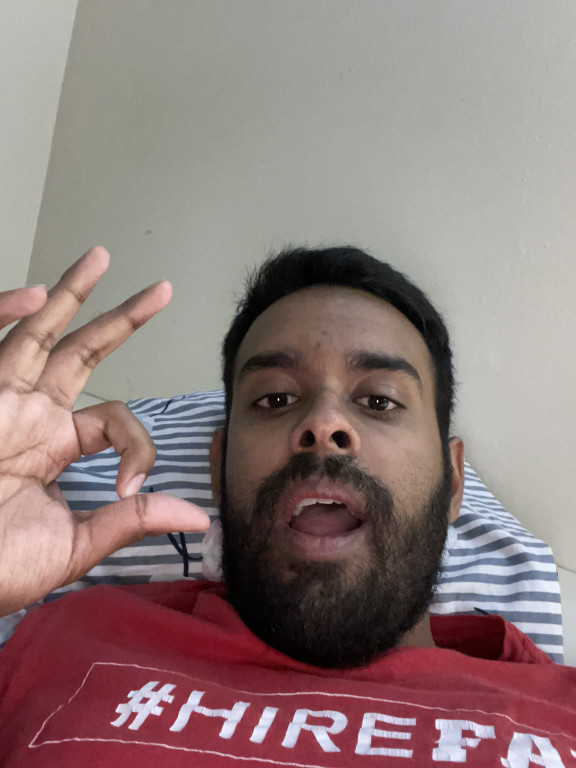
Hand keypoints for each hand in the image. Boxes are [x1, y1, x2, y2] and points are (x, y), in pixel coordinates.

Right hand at [0, 247, 209, 615]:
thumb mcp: (75, 543)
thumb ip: (132, 520)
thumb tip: (198, 519)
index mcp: (56, 445)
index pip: (116, 419)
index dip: (137, 445)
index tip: (127, 484)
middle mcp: (31, 413)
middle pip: (83, 352)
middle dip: (120, 319)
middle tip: (161, 290)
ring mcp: (0, 399)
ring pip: (39, 333)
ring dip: (68, 293)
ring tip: (101, 257)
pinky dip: (2, 315)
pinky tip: (35, 294)